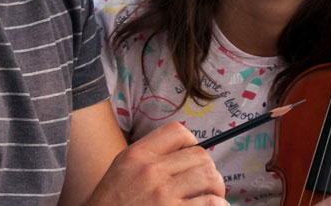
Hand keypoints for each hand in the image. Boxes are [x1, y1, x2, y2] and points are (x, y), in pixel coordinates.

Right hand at [86, 122, 226, 205]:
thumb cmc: (112, 203)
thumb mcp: (121, 168)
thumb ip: (148, 156)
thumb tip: (184, 151)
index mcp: (138, 155)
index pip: (178, 132)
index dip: (192, 142)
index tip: (192, 156)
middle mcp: (151, 171)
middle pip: (200, 155)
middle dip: (209, 168)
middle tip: (208, 182)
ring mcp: (163, 194)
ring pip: (209, 177)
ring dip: (216, 187)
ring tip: (213, 195)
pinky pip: (210, 203)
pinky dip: (219, 205)